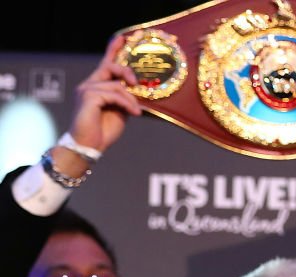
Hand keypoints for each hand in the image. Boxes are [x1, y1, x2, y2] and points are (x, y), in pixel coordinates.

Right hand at [69, 36, 141, 152]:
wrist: (89, 146)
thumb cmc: (103, 131)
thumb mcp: (120, 111)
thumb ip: (125, 98)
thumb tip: (138, 90)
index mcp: (96, 87)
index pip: (105, 64)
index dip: (113, 50)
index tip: (122, 38)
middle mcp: (89, 85)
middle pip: (109, 67)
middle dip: (126, 72)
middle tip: (136, 83)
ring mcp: (86, 89)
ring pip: (116, 85)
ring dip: (130, 99)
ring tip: (136, 112)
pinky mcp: (88, 97)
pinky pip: (113, 94)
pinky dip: (126, 103)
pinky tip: (133, 113)